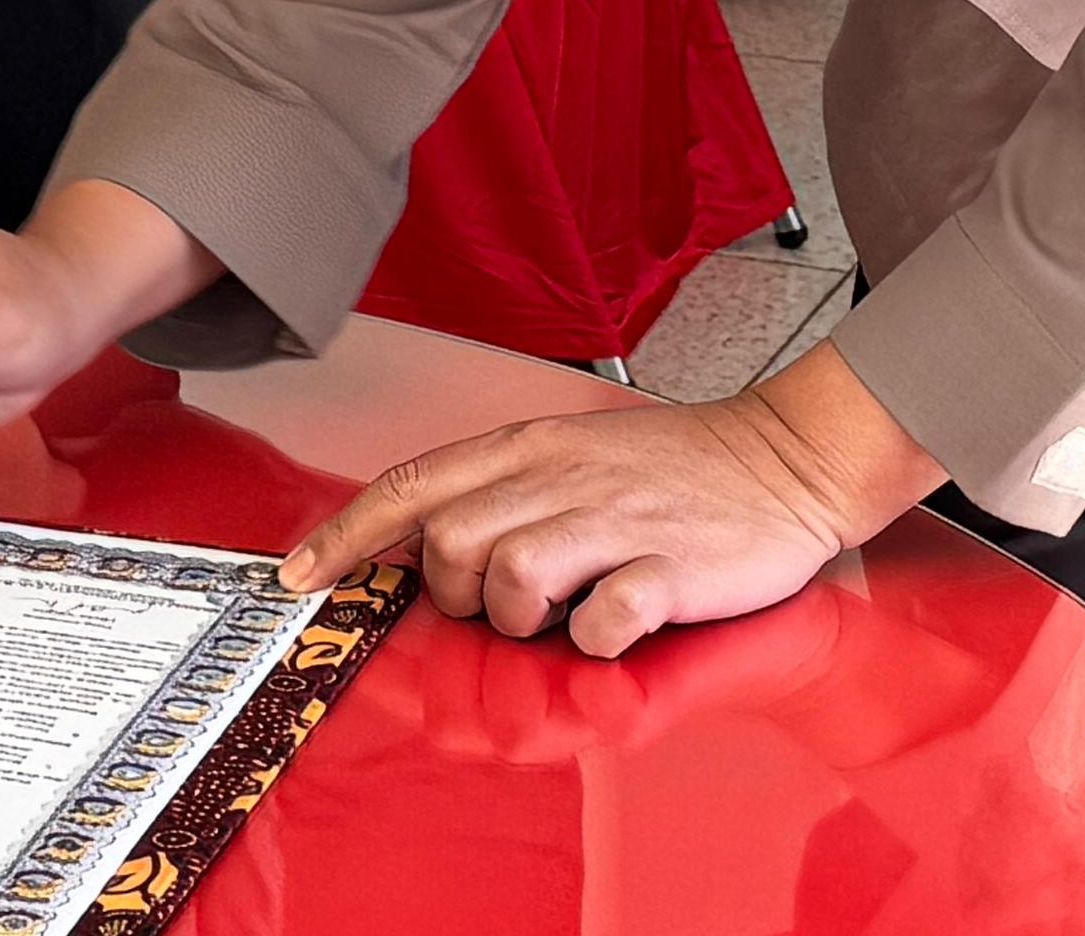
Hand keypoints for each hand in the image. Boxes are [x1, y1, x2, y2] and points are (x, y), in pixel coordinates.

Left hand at [273, 343, 946, 656]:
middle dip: (452, 589)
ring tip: (561, 613)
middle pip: (447, 539)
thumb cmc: (678, 466)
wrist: (786, 457)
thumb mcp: (574, 450)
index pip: (410, 483)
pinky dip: (595, 638)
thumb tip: (431, 538)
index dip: (344, 535)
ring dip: (520, 616)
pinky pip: (599, 619)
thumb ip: (505, 487)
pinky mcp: (667, 570)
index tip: (298, 576)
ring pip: (508, 576)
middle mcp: (561, 477)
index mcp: (531, 446)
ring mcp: (614, 523)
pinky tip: (616, 623)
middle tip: (498, 603)